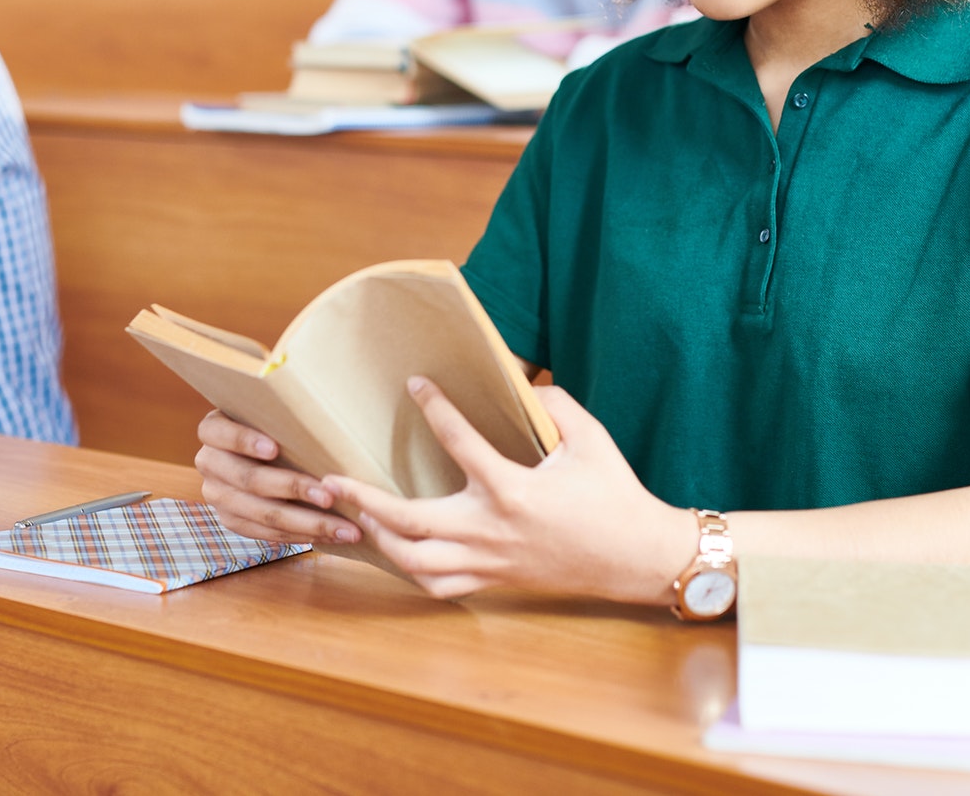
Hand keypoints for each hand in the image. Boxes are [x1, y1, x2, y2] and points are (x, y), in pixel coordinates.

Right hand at [195, 410, 362, 545]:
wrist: (261, 451)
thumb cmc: (277, 424)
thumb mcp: (274, 412)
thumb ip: (287, 412)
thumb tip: (327, 411)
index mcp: (213, 429)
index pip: (221, 433)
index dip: (245, 441)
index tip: (274, 448)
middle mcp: (209, 462)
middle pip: (249, 480)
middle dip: (293, 489)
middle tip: (329, 495)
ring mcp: (217, 495)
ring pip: (262, 513)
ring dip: (306, 522)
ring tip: (341, 527)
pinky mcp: (231, 519)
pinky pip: (266, 533)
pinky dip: (299, 535)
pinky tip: (328, 534)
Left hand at [321, 377, 697, 602]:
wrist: (636, 557)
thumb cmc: (614, 494)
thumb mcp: (590, 438)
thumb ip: (554, 404)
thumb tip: (523, 385)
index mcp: (512, 489)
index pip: (459, 441)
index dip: (434, 407)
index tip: (415, 383)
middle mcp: (490, 530)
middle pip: (408, 521)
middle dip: (364, 499)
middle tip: (332, 477)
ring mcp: (489, 561)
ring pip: (413, 561)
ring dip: (378, 538)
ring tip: (356, 513)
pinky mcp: (494, 580)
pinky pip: (438, 585)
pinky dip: (408, 570)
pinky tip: (392, 552)